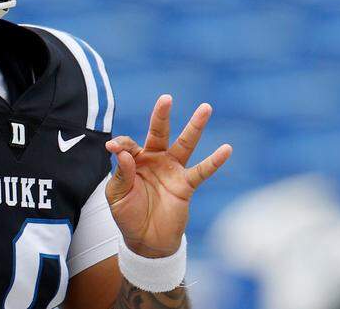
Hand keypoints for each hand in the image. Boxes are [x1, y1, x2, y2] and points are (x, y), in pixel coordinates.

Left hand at [105, 94, 231, 257]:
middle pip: (159, 132)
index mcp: (134, 160)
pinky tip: (226, 149)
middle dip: (162, 115)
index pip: (128, 144)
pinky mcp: (186, 185)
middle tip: (166, 98)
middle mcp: (155, 160)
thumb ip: (121, 174)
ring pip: (185, 144)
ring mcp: (172, 170)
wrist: (146, 241)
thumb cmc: (127, 215)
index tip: (113, 148)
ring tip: (206, 108)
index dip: (121, 145)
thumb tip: (123, 152)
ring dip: (195, 126)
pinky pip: (202, 171)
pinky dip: (214, 161)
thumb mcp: (117, 195)